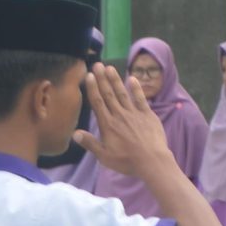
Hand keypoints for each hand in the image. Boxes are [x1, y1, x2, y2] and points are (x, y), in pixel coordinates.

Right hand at [74, 65, 171, 179]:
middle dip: (102, 79)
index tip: (89, 76)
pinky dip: (136, 88)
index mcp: (107, 124)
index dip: (92, 88)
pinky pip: (141, 99)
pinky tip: (132, 78)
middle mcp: (119, 115)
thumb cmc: (126, 161)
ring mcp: (134, 113)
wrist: (152, 160)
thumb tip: (74, 133)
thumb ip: (90, 143)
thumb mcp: (104, 155)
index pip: (97, 102)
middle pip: (108, 94)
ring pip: (122, 93)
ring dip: (116, 80)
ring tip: (110, 68)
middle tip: (97, 64)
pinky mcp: (148, 115)